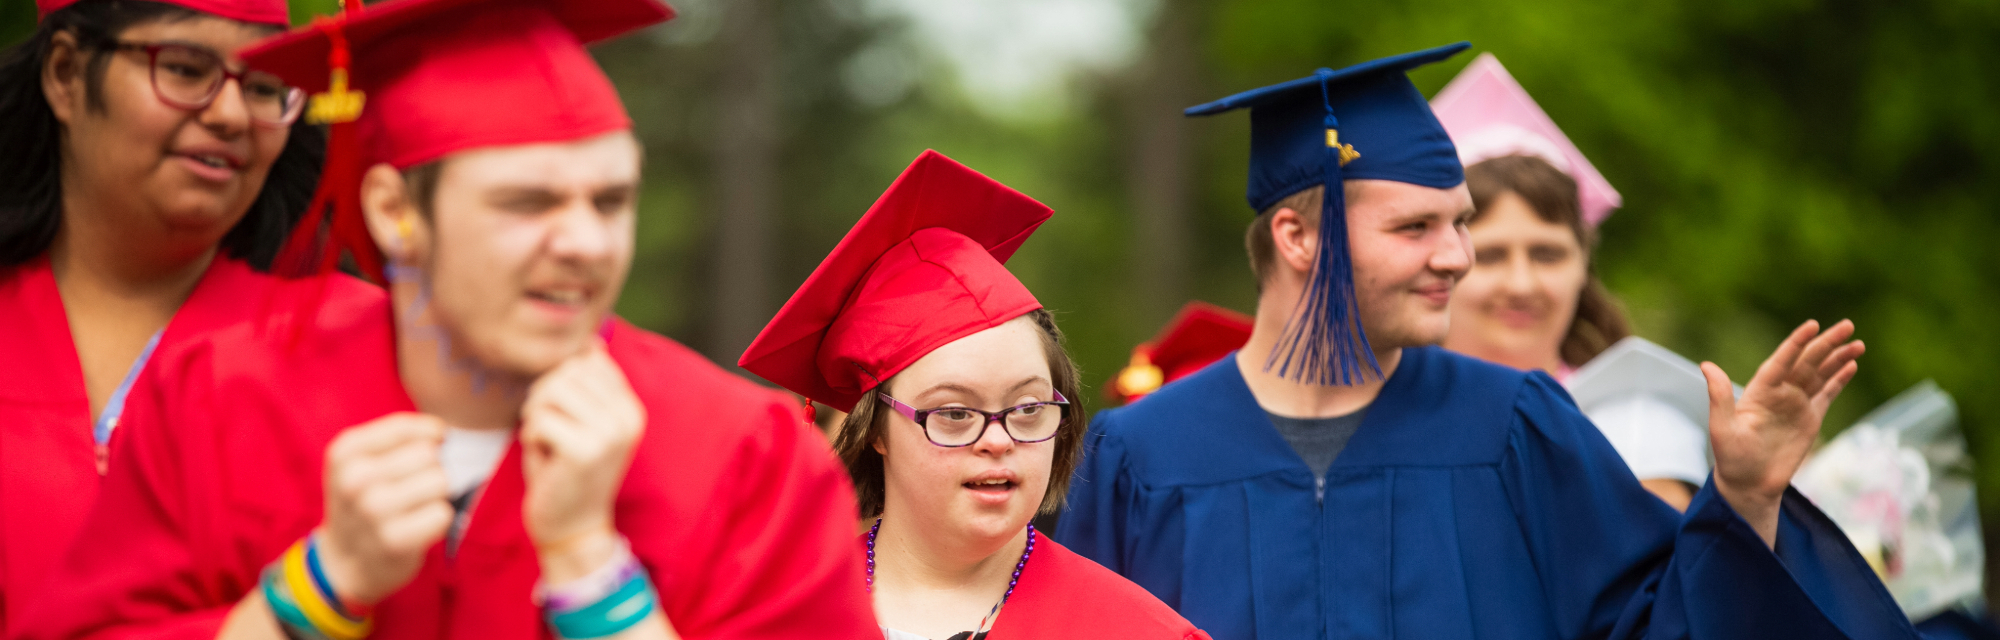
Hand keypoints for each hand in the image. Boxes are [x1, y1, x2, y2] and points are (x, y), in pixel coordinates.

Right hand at [315, 413, 453, 604]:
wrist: (345, 559)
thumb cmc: (364, 499)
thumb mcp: (361, 460)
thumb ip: (397, 437)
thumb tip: (442, 434)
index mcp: (345, 452)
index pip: (405, 427)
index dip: (430, 434)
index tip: (432, 444)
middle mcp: (354, 479)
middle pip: (428, 454)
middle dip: (431, 467)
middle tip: (416, 485)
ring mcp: (373, 511)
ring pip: (439, 481)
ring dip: (437, 494)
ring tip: (416, 505)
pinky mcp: (395, 541)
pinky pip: (442, 513)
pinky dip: (438, 519)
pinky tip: (419, 525)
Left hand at [520, 340, 645, 576]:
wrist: (572, 527)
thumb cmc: (566, 471)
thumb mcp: (583, 421)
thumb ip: (588, 385)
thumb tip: (591, 342)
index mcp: (630, 407)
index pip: (586, 360)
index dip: (560, 384)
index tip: (566, 419)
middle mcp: (628, 416)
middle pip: (565, 371)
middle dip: (544, 398)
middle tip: (551, 433)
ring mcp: (610, 433)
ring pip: (550, 391)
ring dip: (536, 417)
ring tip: (548, 443)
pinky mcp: (586, 450)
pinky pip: (539, 419)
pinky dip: (532, 438)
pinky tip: (546, 460)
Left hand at [1705, 319, 1863, 547]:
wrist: (1749, 485)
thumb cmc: (1731, 458)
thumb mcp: (1721, 428)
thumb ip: (1719, 397)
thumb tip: (1706, 364)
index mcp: (1760, 390)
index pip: (1781, 361)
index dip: (1796, 343)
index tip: (1812, 325)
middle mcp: (1780, 392)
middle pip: (1807, 362)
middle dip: (1827, 344)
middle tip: (1847, 325)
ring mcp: (1796, 404)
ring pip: (1821, 374)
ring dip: (1838, 358)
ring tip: (1857, 344)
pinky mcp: (1810, 418)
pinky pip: (1827, 393)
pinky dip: (1839, 379)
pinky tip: (1851, 364)